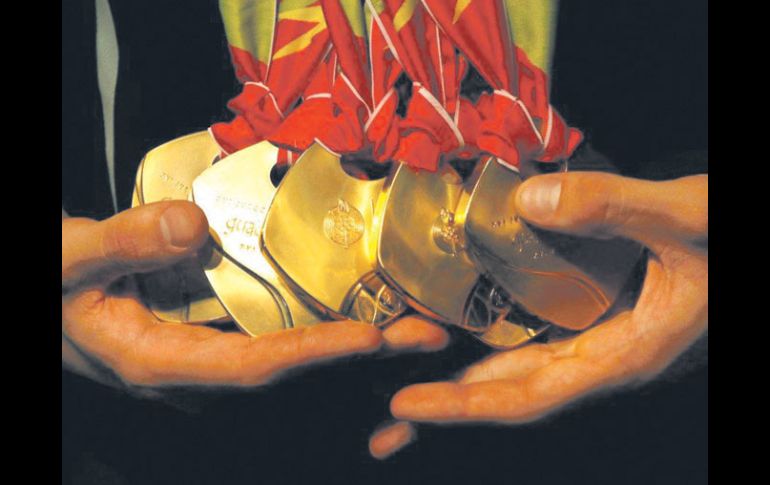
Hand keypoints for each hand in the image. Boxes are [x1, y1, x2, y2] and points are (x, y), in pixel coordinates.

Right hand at [62, 201, 385, 390]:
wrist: (44, 293)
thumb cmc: (48, 282)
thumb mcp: (66, 256)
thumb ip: (123, 242)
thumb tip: (193, 225)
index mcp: (158, 363)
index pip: (249, 366)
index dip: (310, 353)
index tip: (368, 336)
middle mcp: (193, 370)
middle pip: (289, 368)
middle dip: (359, 355)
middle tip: (428, 336)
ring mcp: (205, 355)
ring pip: (289, 354)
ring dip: (352, 342)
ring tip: (415, 324)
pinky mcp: (211, 334)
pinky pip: (275, 335)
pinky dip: (321, 326)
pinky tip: (358, 306)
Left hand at [369, 172, 707, 458]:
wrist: (751, 240)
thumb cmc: (736, 237)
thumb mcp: (685, 215)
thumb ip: (612, 205)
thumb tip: (527, 201)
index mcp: (627, 354)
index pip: (531, 396)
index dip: (466, 405)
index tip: (409, 405)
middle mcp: (612, 356)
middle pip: (520, 390)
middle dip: (457, 397)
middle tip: (397, 396)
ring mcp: (611, 339)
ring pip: (531, 366)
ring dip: (476, 370)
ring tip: (422, 363)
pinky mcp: (610, 315)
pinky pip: (548, 337)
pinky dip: (506, 335)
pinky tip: (478, 320)